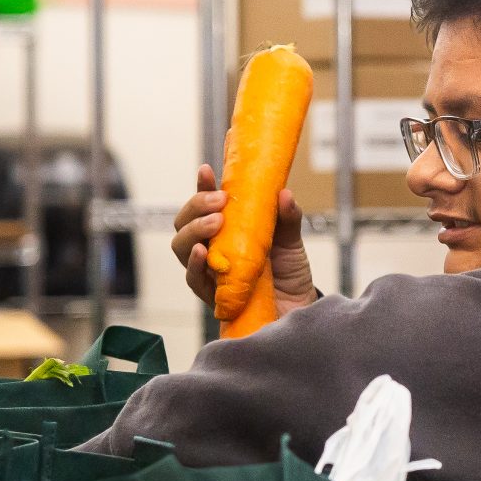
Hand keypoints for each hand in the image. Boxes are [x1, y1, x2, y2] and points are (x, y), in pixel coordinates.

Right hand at [171, 164, 318, 315]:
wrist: (298, 309)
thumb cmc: (288, 272)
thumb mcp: (291, 241)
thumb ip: (286, 218)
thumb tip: (283, 193)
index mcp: (226, 228)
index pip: (205, 204)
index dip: (202, 186)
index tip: (208, 170)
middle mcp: (211, 248)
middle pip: (185, 223)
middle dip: (196, 207)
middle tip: (220, 201)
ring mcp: (208, 271)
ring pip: (182, 247)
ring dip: (194, 230)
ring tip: (215, 222)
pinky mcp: (211, 295)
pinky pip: (193, 279)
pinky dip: (194, 263)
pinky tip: (201, 251)